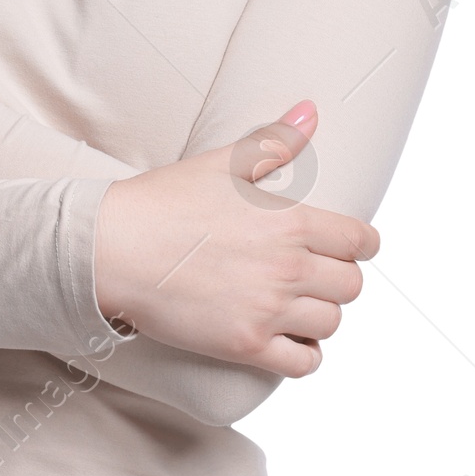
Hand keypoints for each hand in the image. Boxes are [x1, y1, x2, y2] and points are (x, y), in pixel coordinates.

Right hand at [94, 101, 378, 378]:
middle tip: (315, 275)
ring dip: (320, 315)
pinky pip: (303, 364)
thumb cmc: (163, 202)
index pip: (359, 241)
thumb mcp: (223, 163)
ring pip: (331, 324)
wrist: (113, 249)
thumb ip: (274, 142)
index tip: (353, 248)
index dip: (361, 245)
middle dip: (339, 279)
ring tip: (298, 306)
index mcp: (290, 222)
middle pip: (351, 286)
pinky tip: (287, 339)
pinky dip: (304, 355)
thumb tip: (310, 111)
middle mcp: (288, 268)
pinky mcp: (245, 345)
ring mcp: (267, 310)